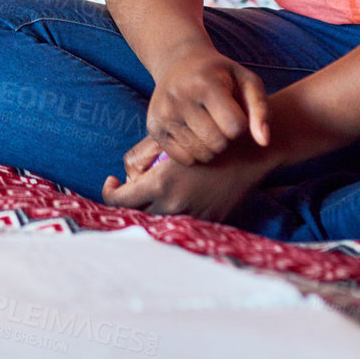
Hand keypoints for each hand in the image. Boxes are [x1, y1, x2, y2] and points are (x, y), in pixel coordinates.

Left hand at [101, 137, 278, 223]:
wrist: (250, 150)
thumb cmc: (206, 135)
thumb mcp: (167, 141)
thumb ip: (140, 159)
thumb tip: (128, 176)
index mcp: (162, 186)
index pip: (120, 201)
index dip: (109, 191)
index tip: (112, 181)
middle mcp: (175, 207)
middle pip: (137, 215)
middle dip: (130, 202)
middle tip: (130, 187)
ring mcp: (194, 218)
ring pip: (159, 222)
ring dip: (150, 208)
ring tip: (152, 190)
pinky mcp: (210, 223)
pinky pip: (183, 223)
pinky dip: (174, 213)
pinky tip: (177, 195)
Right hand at [145, 44, 269, 166]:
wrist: (179, 62)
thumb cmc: (220, 74)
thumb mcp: (247, 81)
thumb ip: (261, 109)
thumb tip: (264, 142)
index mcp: (205, 83)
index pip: (235, 126)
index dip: (241, 124)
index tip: (235, 111)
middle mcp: (179, 98)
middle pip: (218, 144)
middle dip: (226, 137)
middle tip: (222, 121)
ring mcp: (163, 114)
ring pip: (201, 154)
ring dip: (212, 147)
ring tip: (210, 127)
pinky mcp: (153, 128)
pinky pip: (184, 159)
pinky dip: (195, 152)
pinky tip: (195, 134)